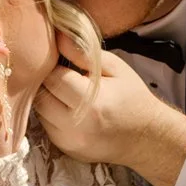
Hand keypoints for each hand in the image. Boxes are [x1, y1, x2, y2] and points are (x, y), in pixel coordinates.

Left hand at [35, 37, 185, 185]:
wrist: (146, 137)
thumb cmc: (132, 97)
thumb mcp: (116, 68)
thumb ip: (84, 52)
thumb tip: (57, 36)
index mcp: (91, 102)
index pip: (53, 77)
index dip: (55, 66)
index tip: (65, 63)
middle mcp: (76, 125)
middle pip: (41, 96)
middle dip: (48, 82)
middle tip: (64, 76)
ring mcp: (69, 141)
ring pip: (40, 112)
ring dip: (48, 99)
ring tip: (67, 92)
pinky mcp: (66, 149)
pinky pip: (46, 126)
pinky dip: (52, 115)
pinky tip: (69, 109)